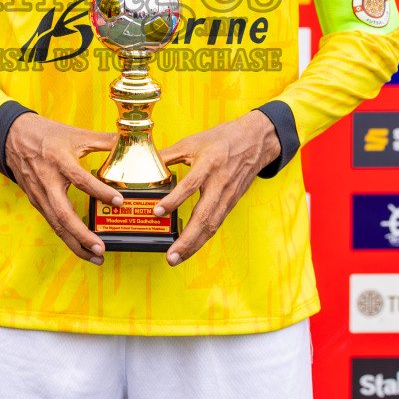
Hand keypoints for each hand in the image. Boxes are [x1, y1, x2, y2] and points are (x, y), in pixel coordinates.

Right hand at [5, 113, 120, 264]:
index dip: (100, 191)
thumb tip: (129, 141)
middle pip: (63, 214)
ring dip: (75, 243)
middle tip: (101, 248)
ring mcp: (40, 194)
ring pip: (56, 224)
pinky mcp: (37, 201)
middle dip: (82, 235)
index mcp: (59, 161)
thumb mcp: (76, 134)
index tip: (119, 201)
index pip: (80, 179)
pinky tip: (81, 246)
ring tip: (95, 256)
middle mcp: (47, 181)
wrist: (13, 137)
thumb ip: (104, 140)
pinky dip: (67, 236)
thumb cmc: (46, 134)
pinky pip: (52, 222)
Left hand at [154, 112, 280, 266]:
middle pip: (204, 216)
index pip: (191, 185)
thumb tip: (144, 163)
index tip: (157, 212)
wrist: (254, 141)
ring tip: (176, 258)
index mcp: (209, 164)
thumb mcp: (192, 142)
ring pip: (211, 225)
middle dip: (186, 239)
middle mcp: (220, 183)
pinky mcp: (230, 203)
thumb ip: (167, 155)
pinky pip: (216, 224)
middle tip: (170, 255)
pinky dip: (202, 239)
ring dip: (194, 245)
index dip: (174, 200)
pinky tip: (190, 248)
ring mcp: (227, 196)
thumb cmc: (222, 140)